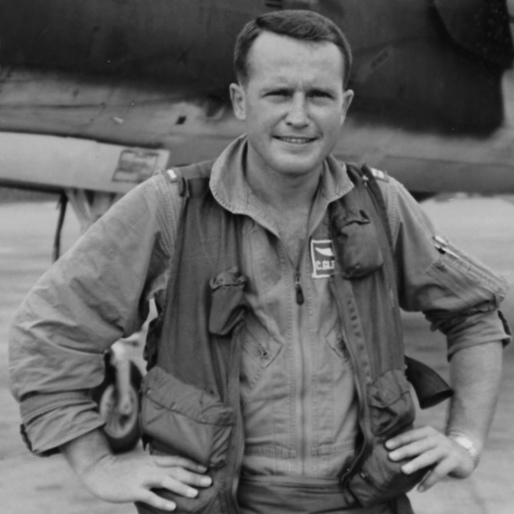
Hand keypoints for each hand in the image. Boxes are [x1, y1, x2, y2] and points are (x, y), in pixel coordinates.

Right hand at [78, 451, 211, 510]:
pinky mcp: (133, 490)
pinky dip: (161, 501)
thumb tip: (168, 470)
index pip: (177, 460)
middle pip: (176, 470)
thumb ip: (153, 465)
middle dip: (194, 476)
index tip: (205, 468)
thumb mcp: (140, 462)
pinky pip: (149, 496)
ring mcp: (142, 478)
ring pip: (166, 481)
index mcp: (153, 460)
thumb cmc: (121, 468)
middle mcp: (150, 466)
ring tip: (196, 492)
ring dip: (182, 487)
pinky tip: (172, 506)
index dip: (192, 464)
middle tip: (209, 481)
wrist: (99, 470)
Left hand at [385, 426, 474, 491]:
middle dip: (404, 451)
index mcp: (428, 431)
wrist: (466, 454)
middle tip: (390, 457)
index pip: (411, 434)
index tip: (386, 446)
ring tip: (403, 470)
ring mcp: (446, 449)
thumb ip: (415, 444)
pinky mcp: (454, 461)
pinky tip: (420, 489)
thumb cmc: (439, 449)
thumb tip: (392, 450)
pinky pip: (440, 472)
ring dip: (415, 464)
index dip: (399, 439)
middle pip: (418, 445)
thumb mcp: (428, 442)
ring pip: (428, 457)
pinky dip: (429, 481)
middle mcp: (437, 438)